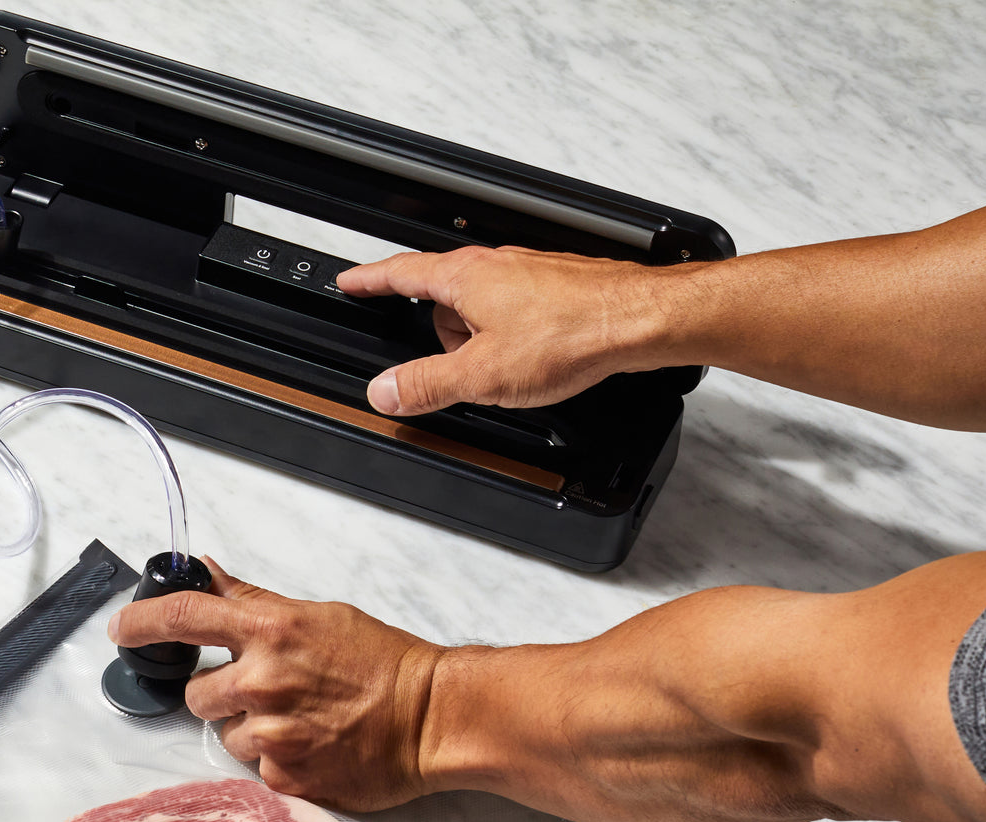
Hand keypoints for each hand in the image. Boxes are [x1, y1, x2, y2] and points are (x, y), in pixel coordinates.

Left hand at [106, 559, 444, 810]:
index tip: (123, 629)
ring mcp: (271, 735)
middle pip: (194, 695)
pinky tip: (313, 748)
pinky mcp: (284, 779)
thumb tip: (208, 574)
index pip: (183, 616)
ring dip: (249, 731)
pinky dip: (276, 762)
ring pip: (225, 736)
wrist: (431, 718)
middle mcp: (262, 682)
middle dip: (220, 695)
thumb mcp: (317, 616)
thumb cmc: (385, 663)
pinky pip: (255, 771)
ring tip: (299, 723)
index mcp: (270, 632)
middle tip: (264, 693)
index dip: (141, 622)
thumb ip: (255, 603)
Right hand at [335, 245, 672, 415]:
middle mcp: (495, 266)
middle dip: (442, 337)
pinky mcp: (556, 290)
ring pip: (483, 309)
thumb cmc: (571, 334)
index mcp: (465, 278)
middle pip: (444, 299)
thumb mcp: (482, 374)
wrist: (636, 320)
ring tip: (506, 373)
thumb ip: (427, 383)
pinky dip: (515, 338)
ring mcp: (527, 275)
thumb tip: (385, 390)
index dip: (369, 280)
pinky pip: (517, 314)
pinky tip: (536, 362)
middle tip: (455, 371)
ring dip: (482, 341)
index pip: (400, 273)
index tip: (349, 282)